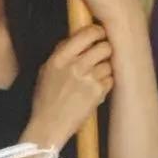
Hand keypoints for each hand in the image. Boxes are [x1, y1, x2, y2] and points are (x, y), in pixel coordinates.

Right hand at [27, 23, 112, 149]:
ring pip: (109, 64)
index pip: (86, 34)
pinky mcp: (98, 93)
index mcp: (60, 58)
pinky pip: (111, 79)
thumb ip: (61, 53)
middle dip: (105, 50)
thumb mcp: (46, 71)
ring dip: (105, 69)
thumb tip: (76, 38)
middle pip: (104, 47)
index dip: (98, 32)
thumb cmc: (46, 98)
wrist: (50, 125)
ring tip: (95, 77)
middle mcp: (75, 65)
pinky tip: (96, 90)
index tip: (100, 34)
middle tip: (101, 56)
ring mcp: (88, 79)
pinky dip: (106, 83)